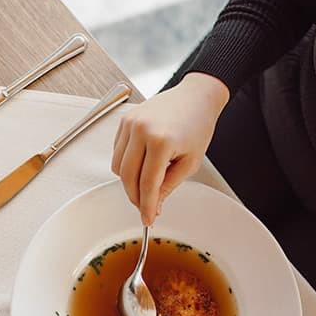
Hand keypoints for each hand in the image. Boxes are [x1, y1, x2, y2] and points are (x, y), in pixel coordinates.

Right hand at [110, 73, 229, 225]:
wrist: (196, 96)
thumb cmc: (197, 125)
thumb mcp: (190, 162)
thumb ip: (169, 186)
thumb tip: (154, 205)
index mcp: (161, 141)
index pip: (148, 184)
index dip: (147, 206)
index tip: (147, 219)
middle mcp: (141, 130)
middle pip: (128, 178)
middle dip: (135, 197)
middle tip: (146, 207)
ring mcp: (130, 123)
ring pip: (118, 167)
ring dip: (129, 181)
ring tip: (147, 182)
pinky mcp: (124, 120)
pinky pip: (117, 152)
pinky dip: (126, 165)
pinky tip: (142, 165)